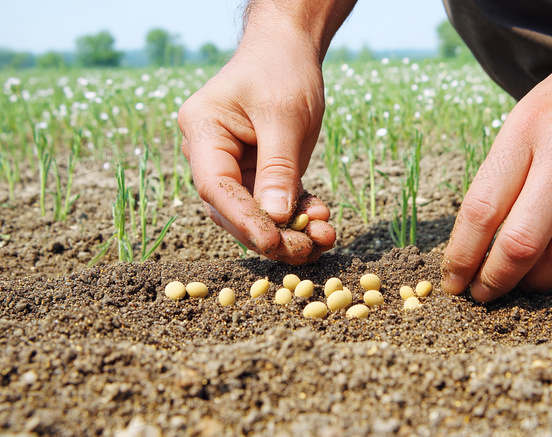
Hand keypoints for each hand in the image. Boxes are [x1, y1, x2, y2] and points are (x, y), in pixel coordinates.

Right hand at [178, 28, 334, 263]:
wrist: (290, 50)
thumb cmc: (281, 70)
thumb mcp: (285, 117)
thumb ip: (279, 168)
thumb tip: (275, 219)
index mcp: (202, 131)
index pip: (216, 186)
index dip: (244, 218)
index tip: (273, 242)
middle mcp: (211, 153)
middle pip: (232, 209)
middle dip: (270, 234)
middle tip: (306, 249)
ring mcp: (235, 165)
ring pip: (256, 213)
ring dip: (289, 230)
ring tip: (325, 237)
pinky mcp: (260, 172)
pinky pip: (275, 202)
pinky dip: (298, 216)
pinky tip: (322, 224)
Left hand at [441, 39, 551, 300]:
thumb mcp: (528, 113)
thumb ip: (506, 169)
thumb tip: (478, 234)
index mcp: (527, 130)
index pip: (482, 209)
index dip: (463, 256)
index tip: (453, 281)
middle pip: (521, 242)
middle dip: (496, 280)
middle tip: (484, 294)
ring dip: (537, 282)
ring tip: (522, 285)